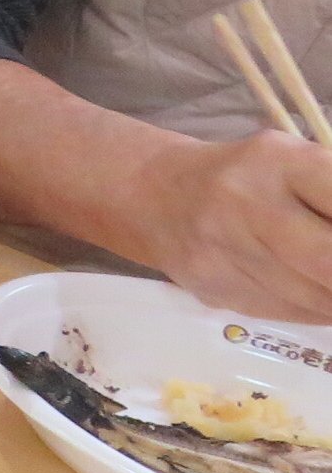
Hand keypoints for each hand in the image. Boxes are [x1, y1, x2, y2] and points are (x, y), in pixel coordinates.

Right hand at [137, 131, 331, 321]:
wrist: (157, 197)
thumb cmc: (248, 177)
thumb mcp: (296, 163)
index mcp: (277, 160)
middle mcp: (246, 203)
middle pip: (329, 260)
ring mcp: (226, 251)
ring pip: (316, 296)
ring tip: (330, 279)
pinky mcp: (217, 289)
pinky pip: (291, 311)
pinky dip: (319, 308)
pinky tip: (317, 292)